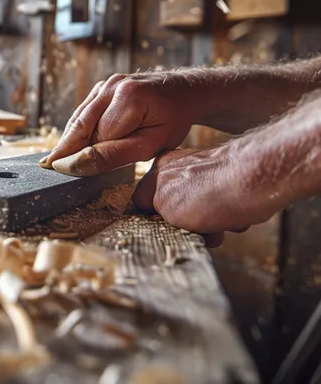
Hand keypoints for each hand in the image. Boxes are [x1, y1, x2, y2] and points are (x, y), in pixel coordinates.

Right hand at [40, 73, 199, 175]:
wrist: (183, 93)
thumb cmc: (172, 121)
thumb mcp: (150, 144)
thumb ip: (114, 154)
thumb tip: (78, 164)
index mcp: (128, 99)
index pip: (96, 137)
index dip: (81, 156)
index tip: (59, 173)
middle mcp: (112, 86)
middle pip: (81, 124)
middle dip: (65, 147)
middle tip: (45, 167)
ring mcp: (106, 84)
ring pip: (79, 117)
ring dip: (68, 137)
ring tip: (52, 158)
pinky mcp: (102, 86)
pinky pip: (85, 111)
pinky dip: (77, 127)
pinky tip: (70, 143)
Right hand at [132, 146, 279, 245]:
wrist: (256, 181)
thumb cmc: (212, 191)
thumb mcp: (166, 207)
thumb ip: (153, 211)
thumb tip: (160, 219)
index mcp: (158, 168)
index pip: (144, 201)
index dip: (154, 220)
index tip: (165, 231)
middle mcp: (180, 168)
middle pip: (174, 209)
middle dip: (188, 225)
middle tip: (197, 232)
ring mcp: (206, 173)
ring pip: (200, 211)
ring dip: (210, 224)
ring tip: (221, 225)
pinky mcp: (231, 180)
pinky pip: (222, 207)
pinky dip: (228, 216)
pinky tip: (236, 217)